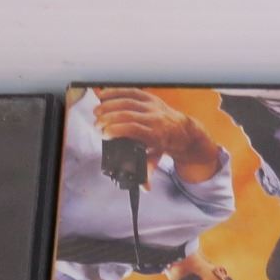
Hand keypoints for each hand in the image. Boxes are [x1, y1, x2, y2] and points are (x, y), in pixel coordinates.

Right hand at [94, 88, 217, 178]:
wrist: (183, 131)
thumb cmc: (165, 144)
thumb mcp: (157, 158)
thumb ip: (148, 171)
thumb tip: (144, 187)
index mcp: (156, 135)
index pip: (133, 129)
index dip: (116, 129)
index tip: (104, 134)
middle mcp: (154, 119)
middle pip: (127, 114)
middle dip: (108, 118)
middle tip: (97, 125)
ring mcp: (152, 107)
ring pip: (127, 101)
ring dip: (109, 105)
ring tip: (96, 112)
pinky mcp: (150, 98)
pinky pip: (131, 91)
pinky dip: (116, 92)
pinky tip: (103, 96)